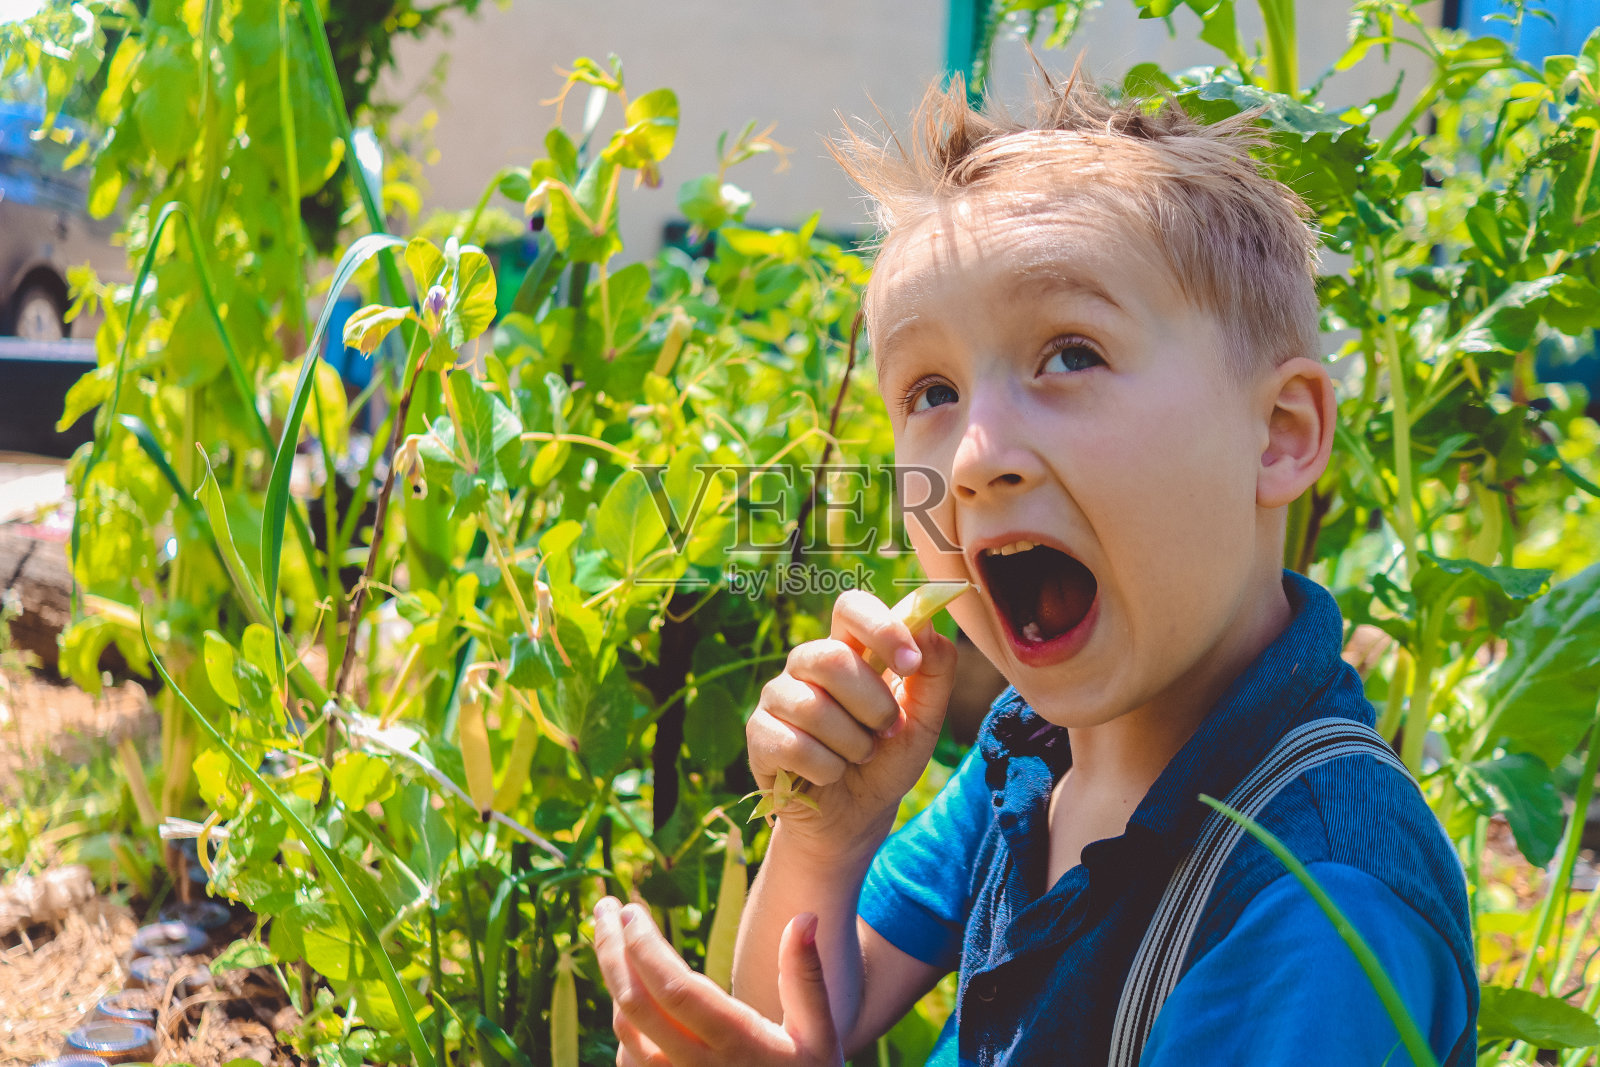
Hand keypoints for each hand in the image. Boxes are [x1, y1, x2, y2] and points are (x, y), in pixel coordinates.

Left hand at [593, 896, 842, 1066]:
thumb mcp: (820, 1032)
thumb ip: (806, 977)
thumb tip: (804, 916)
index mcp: (738, 1042)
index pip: (675, 990)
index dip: (645, 947)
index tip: (631, 909)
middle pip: (635, 1006)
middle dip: (612, 950)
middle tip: (605, 907)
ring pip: (626, 1033)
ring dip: (614, 981)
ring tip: (615, 937)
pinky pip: (629, 1060)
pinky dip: (624, 1022)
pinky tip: (633, 991)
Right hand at [746, 589, 957, 856]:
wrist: (856, 817)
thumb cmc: (887, 760)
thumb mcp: (925, 720)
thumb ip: (934, 672)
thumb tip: (929, 626)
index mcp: (849, 650)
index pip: (852, 608)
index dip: (881, 628)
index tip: (911, 664)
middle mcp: (807, 665)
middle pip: (831, 658)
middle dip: (872, 705)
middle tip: (886, 733)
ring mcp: (778, 697)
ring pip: (812, 707)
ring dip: (852, 745)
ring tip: (858, 757)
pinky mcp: (759, 734)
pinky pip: (793, 745)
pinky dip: (826, 769)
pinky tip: (829, 774)